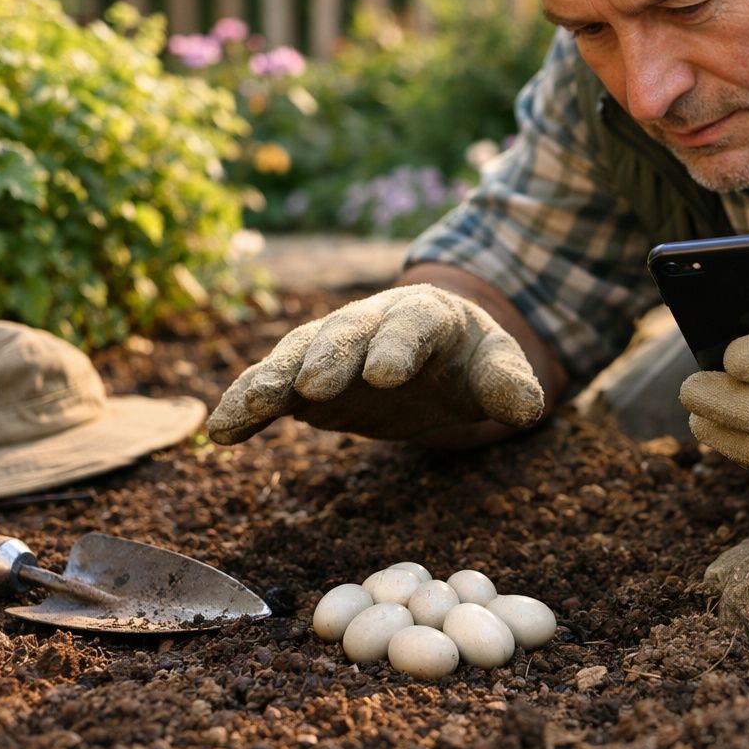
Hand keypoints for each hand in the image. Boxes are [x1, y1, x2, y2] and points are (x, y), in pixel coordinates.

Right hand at [207, 284, 544, 442]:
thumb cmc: (469, 362)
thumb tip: (529, 409)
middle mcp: (370, 323)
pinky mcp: (302, 379)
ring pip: (296, 357)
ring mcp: (330, 348)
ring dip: (271, 382)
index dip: (397, 346)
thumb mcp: (497, 370)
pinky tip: (219, 433)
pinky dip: (245, 406)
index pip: (412, 325)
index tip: (385, 376)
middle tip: (312, 387)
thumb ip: (510, 386)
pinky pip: (269, 389)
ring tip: (247, 411)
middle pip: (346, 335)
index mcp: (426, 314)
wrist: (435, 357)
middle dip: (328, 359)